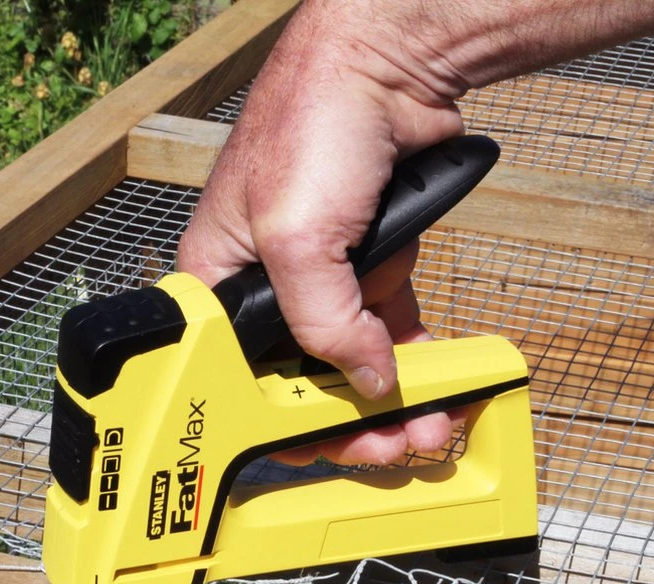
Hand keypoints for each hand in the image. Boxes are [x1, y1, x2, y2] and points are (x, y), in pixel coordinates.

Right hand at [176, 0, 466, 464]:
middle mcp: (263, 284)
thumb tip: (367, 380)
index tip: (315, 452)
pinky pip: (388, 326)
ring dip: (390, 399)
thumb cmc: (310, 122)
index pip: (235, 378)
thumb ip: (326, 323)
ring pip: (350, 359)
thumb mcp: (298, 239)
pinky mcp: (368, 263)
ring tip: (426, 428)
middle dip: (347, 420)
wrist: (386, 62)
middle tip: (388, 448)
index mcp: (217, 280)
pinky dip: (414, 357)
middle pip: (299, 378)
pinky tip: (437, 383)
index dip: (275, 421)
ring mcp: (319, 275)